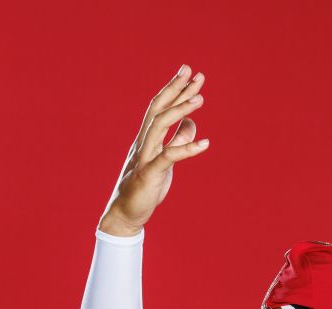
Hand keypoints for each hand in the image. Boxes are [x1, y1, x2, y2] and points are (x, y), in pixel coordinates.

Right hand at [98, 64, 208, 234]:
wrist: (126, 213)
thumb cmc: (145, 187)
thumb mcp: (166, 161)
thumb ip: (177, 140)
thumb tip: (191, 122)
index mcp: (147, 138)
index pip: (159, 107)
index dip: (173, 88)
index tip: (187, 72)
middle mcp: (143, 142)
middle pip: (158, 109)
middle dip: (176, 89)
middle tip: (194, 73)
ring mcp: (145, 157)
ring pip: (160, 126)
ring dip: (180, 110)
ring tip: (200, 98)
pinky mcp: (149, 174)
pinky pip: (168, 157)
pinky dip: (187, 149)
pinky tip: (206, 144)